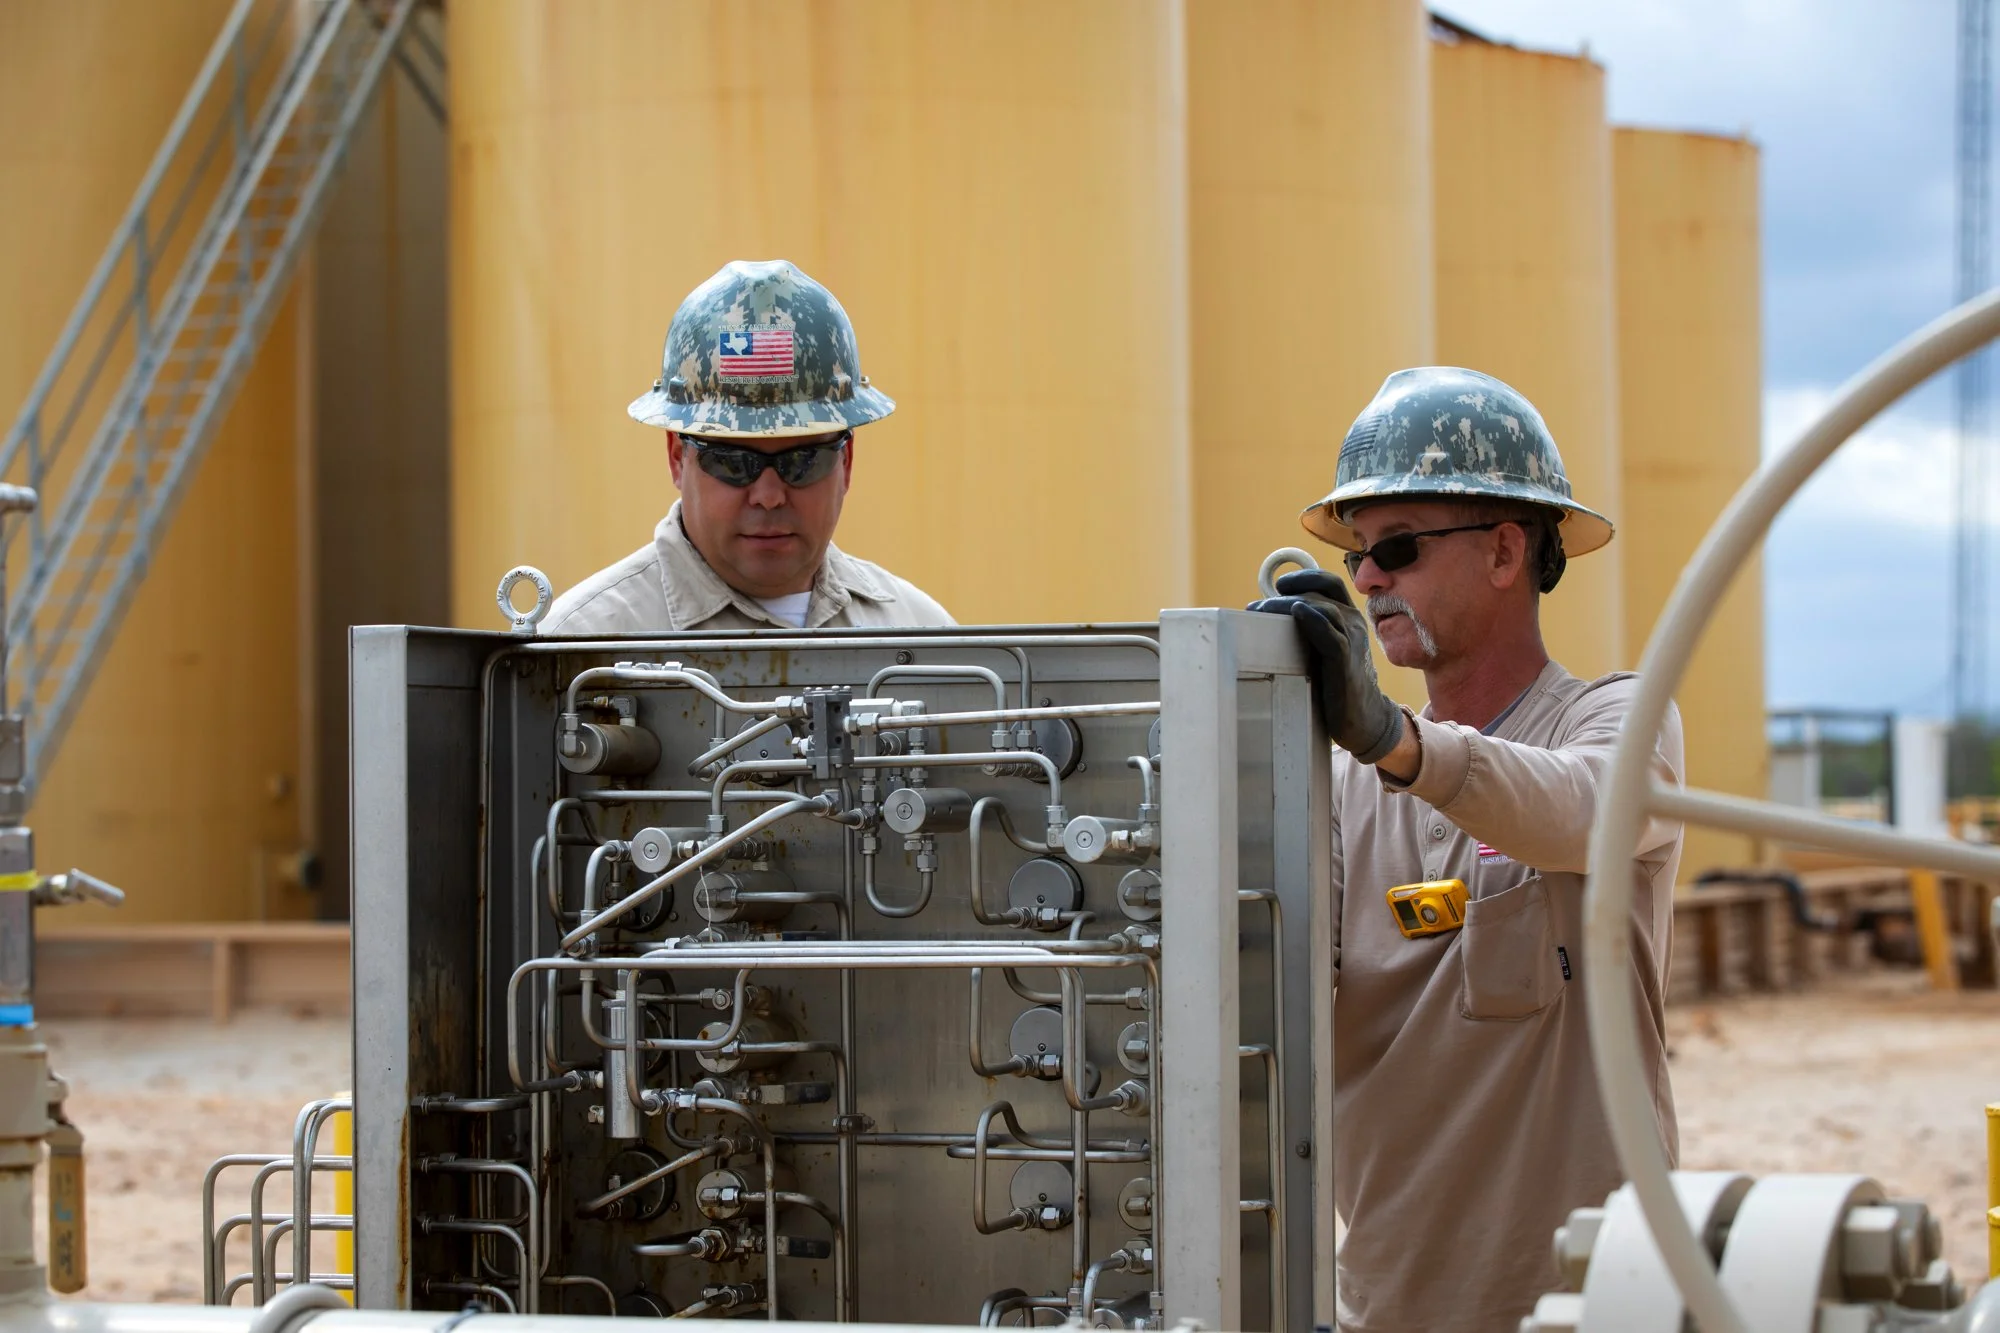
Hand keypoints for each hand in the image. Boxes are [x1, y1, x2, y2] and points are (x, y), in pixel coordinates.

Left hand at [1247, 569, 1405, 764]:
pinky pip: (1331, 636)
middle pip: (1319, 594)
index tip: (1278, 585)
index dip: (1304, 577)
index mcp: (1348, 617)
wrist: (1365, 718)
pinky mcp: (1346, 662)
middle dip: (1284, 595)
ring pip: (1323, 609)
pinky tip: (1296, 613)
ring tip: (1261, 612)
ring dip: (1288, 606)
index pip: (1329, 583)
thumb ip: (1306, 632)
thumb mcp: (1322, 650)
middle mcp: (1353, 623)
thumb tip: (1266, 619)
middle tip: (1255, 608)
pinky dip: (1313, 621)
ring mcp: (1352, 641)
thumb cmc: (1336, 683)